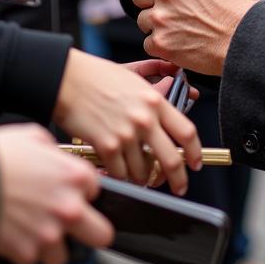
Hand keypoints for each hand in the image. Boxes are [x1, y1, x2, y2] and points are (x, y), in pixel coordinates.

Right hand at [0, 124, 113, 263]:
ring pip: (62, 256)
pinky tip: (11, 232)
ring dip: (49, 246)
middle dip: (89, 230)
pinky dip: (22, 250)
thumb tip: (54, 155)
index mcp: (76, 176)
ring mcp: (49, 234)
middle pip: (101, 235)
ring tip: (31, 231)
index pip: (95, 190)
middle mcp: (69, 207)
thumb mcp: (32, 135)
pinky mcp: (26, 253)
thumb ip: (52, 148)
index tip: (68, 192)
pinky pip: (30, 259)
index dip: (80, 191)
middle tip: (72, 226)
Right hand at [52, 50, 201, 193]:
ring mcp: (126, 134)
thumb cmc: (97, 76)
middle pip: (172, 160)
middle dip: (178, 179)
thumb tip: (174, 83)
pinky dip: (121, 174)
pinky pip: (121, 173)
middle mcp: (145, 119)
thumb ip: (155, 86)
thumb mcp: (134, 76)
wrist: (68, 79)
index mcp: (155, 101)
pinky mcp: (107, 146)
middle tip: (178, 187)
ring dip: (142, 177)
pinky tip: (117, 168)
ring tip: (137, 172)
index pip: (187, 132)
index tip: (195, 163)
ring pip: (144, 171)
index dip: (196, 153)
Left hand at [130, 0, 258, 74]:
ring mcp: (161, 17)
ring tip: (181, 27)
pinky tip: (181, 42)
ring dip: (156, 23)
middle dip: (149, 0)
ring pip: (142, 18)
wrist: (247, 39)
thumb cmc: (236, 7)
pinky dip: (161, 44)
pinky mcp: (161, 43)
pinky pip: (148, 42)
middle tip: (171, 9)